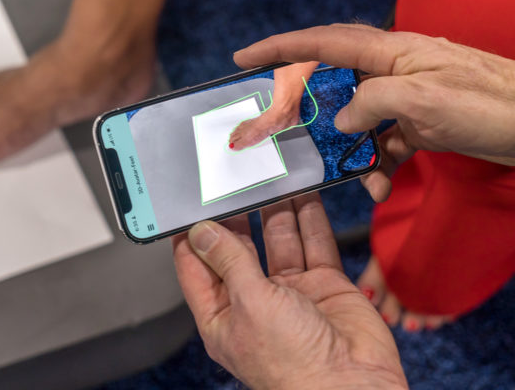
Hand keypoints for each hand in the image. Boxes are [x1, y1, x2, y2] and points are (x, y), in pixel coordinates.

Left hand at [172, 195, 406, 389]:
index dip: (191, 233)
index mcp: (222, 314)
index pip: (196, 265)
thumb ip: (229, 260)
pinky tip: (303, 191)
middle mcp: (254, 300)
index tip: (188, 199)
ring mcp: (291, 291)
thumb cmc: (293, 364)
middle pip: (239, 246)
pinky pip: (314, 242)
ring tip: (269, 174)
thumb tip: (202, 231)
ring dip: (275, 209)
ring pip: (278, 239)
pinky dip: (310, 216)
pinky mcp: (325, 284)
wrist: (354, 387)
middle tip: (234, 178)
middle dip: (237, 213)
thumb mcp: (249, 302)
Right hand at [233, 24, 514, 200]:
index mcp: (389, 51)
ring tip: (353, 174)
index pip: (322, 43)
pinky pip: (381, 141)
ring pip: (355, 120)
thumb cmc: (492, 103)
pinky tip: (379, 183)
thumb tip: (343, 122)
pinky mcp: (417, 121)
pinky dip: (375, 163)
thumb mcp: (422, 99)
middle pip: (332, 83)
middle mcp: (391, 69)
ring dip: (348, 150)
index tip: (245, 58)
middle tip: (280, 126)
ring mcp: (404, 96)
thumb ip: (371, 102)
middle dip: (306, 109)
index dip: (279, 48)